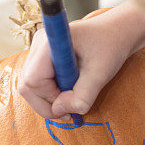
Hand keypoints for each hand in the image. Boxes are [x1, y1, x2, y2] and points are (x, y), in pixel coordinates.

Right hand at [19, 0, 144, 119]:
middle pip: (27, 85)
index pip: (33, 81)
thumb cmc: (111, 47)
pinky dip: (51, 94)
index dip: (49, 100)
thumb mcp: (101, 75)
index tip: (70, 108)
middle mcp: (38, 44)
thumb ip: (82, 96)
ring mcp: (38, 50)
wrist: (117, 31)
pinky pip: (37, 82)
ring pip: (30, 86)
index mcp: (50, 43)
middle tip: (69, 112)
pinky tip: (69, 92)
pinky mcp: (43, 57)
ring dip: (49, 100)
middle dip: (46, 104)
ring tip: (73, 100)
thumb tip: (59, 110)